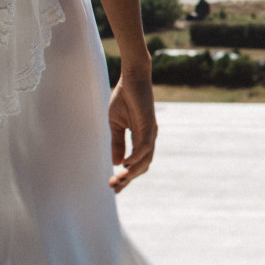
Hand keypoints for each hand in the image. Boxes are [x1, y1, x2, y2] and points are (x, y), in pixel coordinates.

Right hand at [107, 69, 155, 191]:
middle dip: (129, 179)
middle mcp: (149, 137)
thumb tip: (117, 163)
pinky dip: (136, 157)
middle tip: (114, 187)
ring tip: (119, 179)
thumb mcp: (116, 124)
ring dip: (132, 172)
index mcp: (142, 138)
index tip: (114, 187)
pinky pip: (144, 146)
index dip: (127, 177)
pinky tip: (125, 164)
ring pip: (145, 159)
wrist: (132, 77)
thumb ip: (117, 142)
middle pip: (143, 166)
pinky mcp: (149, 124)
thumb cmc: (124, 98)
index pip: (137, 163)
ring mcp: (150, 132)